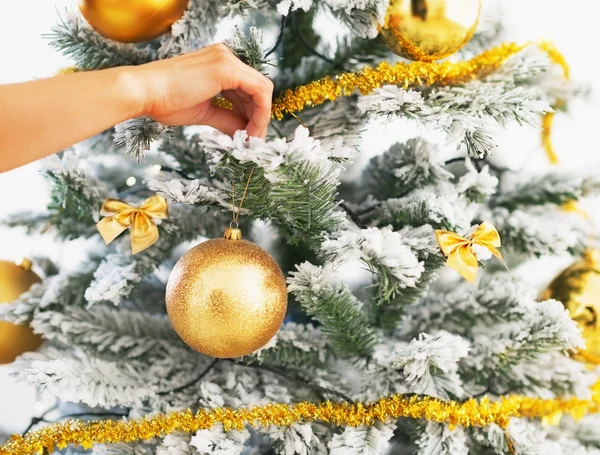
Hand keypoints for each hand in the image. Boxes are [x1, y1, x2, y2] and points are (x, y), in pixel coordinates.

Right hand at [129, 43, 273, 137]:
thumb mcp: (204, 112)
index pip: (247, 88)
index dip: (253, 113)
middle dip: (259, 117)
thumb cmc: (164, 101)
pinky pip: (259, 91)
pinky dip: (260, 112)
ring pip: (262, 89)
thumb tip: (244, 132)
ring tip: (251, 140)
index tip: (249, 135)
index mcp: (218, 63)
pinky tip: (250, 131)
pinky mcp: (227, 68)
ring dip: (261, 117)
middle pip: (257, 88)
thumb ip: (227, 118)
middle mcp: (225, 56)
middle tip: (254, 141)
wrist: (144, 92)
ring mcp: (227, 59)